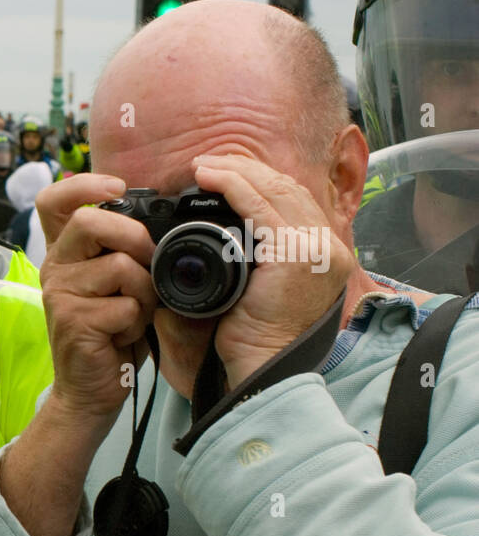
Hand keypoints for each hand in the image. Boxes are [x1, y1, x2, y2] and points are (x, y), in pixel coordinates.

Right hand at [35, 172, 158, 425]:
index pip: (53, 201)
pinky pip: (125, 305)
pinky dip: (137, 322)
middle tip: (147, 263)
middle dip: (134, 237)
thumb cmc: (110, 334)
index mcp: (64, 253)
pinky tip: (124, 337)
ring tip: (134, 315)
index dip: (84, 184)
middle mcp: (54, 268)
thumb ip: (122, 250)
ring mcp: (59, 295)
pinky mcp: (73, 322)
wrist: (90, 391)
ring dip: (144, 293)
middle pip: (91, 220)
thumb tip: (160, 221)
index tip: (118, 187)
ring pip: (120, 266)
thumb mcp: (114, 284)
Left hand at [191, 154, 356, 388]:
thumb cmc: (256, 341)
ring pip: (275, 192)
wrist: (263, 371)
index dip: (260, 180)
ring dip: (236, 173)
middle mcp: (330, 248)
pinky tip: (212, 180)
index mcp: (326, 255)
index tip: (226, 172)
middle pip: (287, 190)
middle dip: (246, 170)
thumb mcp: (264, 293)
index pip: (294, 202)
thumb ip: (261, 261)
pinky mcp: (297, 255)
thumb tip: (230, 235)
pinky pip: (260, 207)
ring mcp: (318, 250)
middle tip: (208, 164)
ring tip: (204, 167)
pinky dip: (234, 188)